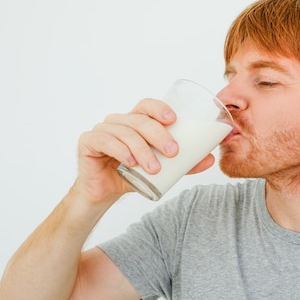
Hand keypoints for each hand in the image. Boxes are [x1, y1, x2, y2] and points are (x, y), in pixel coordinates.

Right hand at [75, 98, 213, 203]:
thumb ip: (184, 164)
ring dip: (142, 149)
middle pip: (140, 120)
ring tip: (154, 168)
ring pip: (125, 132)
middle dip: (159, 134)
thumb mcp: (162, 169)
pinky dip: (120, 151)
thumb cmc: (133, 175)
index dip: (159, 108)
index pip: (147, 105)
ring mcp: (102, 130)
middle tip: (173, 152)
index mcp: (135, 121)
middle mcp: (119, 121)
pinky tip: (131, 161)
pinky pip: (105, 141)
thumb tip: (210, 159)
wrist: (105, 193)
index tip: (174, 120)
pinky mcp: (88, 142)